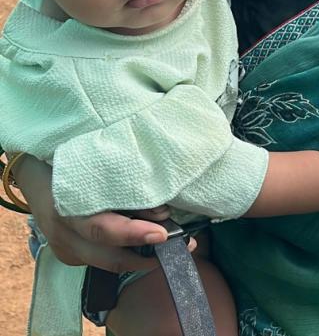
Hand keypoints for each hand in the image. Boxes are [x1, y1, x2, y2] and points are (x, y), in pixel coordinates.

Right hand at [14, 156, 174, 272]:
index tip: (162, 232)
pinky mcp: (68, 255)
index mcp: (67, 209)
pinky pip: (100, 259)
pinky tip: (144, 245)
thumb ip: (123, 187)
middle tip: (179, 246)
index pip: (102, 229)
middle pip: (107, 256)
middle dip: (145, 256)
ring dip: (138, 257)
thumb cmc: (69, 162)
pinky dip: (123, 254)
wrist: (34, 172)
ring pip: (106, 263)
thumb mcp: (93, 165)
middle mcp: (63, 235)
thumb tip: (160, 210)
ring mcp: (64, 249)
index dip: (133, 234)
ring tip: (169, 248)